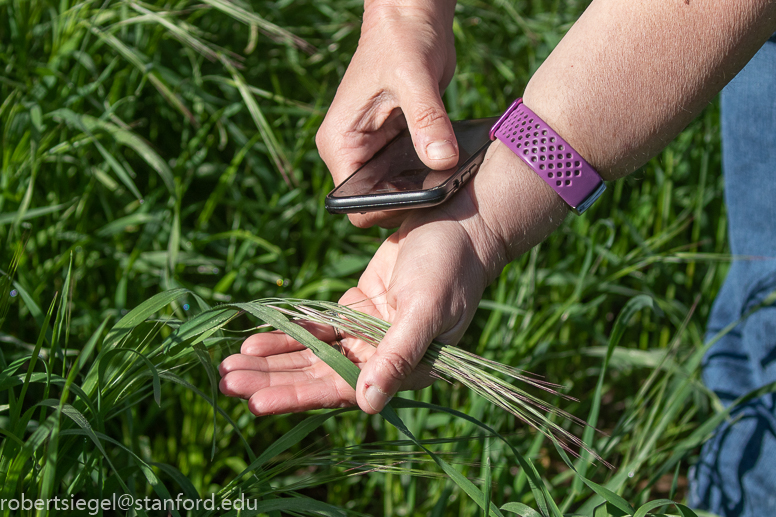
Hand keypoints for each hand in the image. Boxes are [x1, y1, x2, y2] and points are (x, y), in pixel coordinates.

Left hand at [219, 195, 496, 413]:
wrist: (458, 221)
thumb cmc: (450, 267)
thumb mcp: (425, 310)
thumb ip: (398, 356)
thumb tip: (368, 405)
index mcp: (403, 367)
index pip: (342, 390)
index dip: (298, 396)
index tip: (254, 402)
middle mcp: (381, 357)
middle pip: (317, 375)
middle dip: (272, 379)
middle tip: (224, 383)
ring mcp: (366, 334)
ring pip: (311, 354)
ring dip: (272, 360)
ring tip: (228, 367)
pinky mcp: (356, 309)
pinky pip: (315, 327)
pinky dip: (286, 333)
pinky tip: (252, 340)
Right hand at [316, 0, 457, 228]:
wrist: (413, 18)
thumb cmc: (401, 39)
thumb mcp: (415, 78)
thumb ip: (427, 121)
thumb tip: (442, 161)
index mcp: (340, 142)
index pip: (352, 201)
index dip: (384, 209)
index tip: (420, 197)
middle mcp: (353, 152)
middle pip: (375, 202)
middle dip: (407, 201)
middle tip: (443, 191)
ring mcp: (375, 152)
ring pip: (396, 192)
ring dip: (421, 191)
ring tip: (451, 180)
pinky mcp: (396, 147)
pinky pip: (411, 176)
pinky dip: (430, 176)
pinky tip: (452, 167)